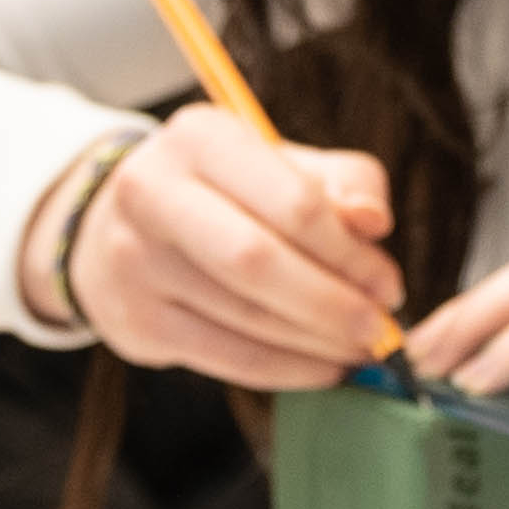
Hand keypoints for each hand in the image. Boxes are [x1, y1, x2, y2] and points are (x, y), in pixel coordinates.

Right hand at [41, 100, 404, 387]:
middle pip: (258, 262)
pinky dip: (287, 370)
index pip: (292, 202)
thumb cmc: (229, 195)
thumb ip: (345, 184)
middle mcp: (153, 191)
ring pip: (245, 316)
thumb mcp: (287, 167)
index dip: (350, 253)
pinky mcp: (135, 319)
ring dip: (316, 343)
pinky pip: (226, 357)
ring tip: (360, 350)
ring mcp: (135, 259)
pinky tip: (322, 369)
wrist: (119, 230)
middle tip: (380, 330)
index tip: (389, 286)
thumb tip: (373, 222)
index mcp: (201, 138)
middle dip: (332, 304)